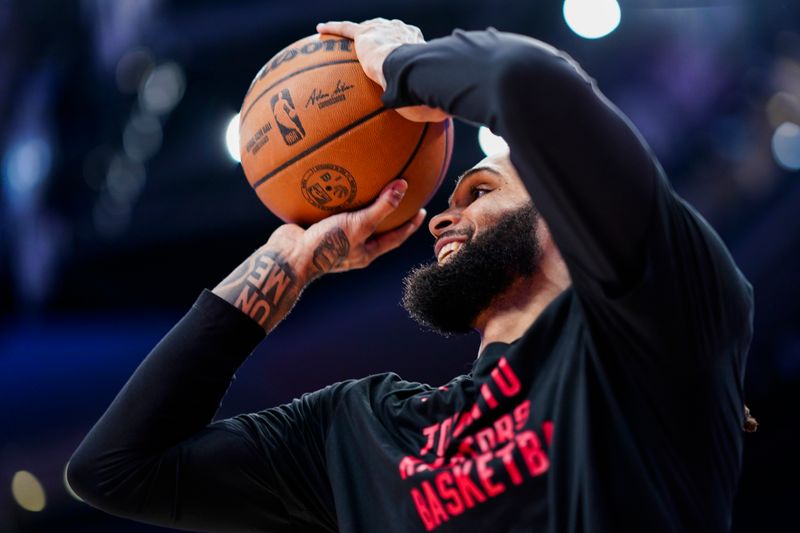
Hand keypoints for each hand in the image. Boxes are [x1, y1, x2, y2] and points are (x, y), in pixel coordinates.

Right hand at [281, 178, 425, 278]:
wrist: (288, 255)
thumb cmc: (327, 244)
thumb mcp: (359, 224)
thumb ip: (381, 207)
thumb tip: (403, 186)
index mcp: (365, 252)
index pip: (395, 238)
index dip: (409, 225)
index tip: (420, 211)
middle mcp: (351, 247)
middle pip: (375, 230)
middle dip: (386, 215)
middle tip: (398, 196)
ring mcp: (333, 239)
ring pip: (351, 220)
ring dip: (358, 205)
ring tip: (366, 185)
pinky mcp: (316, 229)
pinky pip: (329, 212)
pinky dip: (333, 199)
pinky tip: (333, 182)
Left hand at [316, 18, 449, 122]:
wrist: (410, 71)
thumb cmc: (422, 87)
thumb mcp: (422, 98)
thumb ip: (418, 105)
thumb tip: (420, 126)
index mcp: (416, 44)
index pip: (405, 44)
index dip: (399, 51)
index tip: (394, 59)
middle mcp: (401, 32)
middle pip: (385, 34)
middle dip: (378, 40)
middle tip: (369, 50)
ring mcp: (382, 30)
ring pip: (366, 30)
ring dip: (355, 35)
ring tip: (340, 37)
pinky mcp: (366, 33)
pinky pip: (346, 29)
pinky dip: (333, 29)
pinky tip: (320, 30)